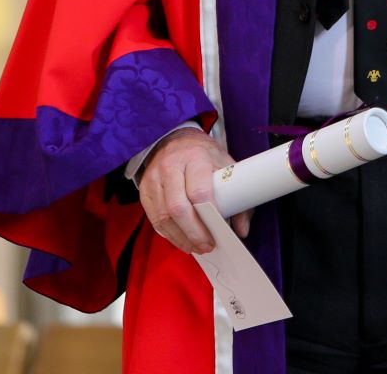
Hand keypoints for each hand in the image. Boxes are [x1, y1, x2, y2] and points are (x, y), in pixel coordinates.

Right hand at [136, 128, 248, 253]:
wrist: (176, 139)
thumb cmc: (204, 156)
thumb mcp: (225, 166)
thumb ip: (237, 197)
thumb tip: (242, 229)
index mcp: (195, 157)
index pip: (199, 190)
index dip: (208, 215)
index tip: (218, 231)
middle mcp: (171, 166)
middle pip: (178, 207)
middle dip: (193, 233)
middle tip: (206, 246)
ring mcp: (154, 178)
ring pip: (163, 216)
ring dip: (180, 237)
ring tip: (194, 247)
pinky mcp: (144, 189)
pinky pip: (154, 218)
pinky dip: (167, 233)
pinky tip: (180, 239)